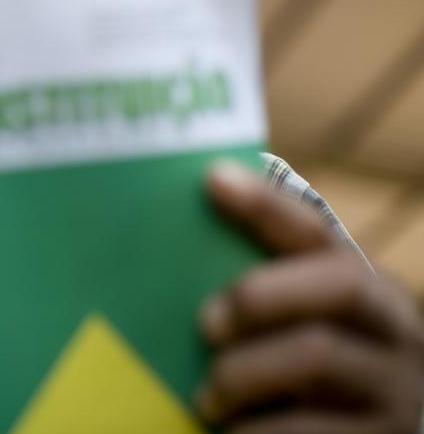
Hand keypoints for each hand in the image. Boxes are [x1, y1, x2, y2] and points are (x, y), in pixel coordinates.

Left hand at [197, 162, 423, 433]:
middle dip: (260, 296)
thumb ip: (269, 288)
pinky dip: (255, 431)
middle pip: (338, 287)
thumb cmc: (325, 379)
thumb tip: (189, 228)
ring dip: (245, 371)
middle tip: (206, 326)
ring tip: (208, 396)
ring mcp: (399, 389)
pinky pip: (309, 431)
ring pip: (318, 355)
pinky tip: (231, 432)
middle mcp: (397, 330)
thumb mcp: (313, 328)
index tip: (212, 180)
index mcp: (370, 288)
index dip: (266, 203)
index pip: (318, 229)